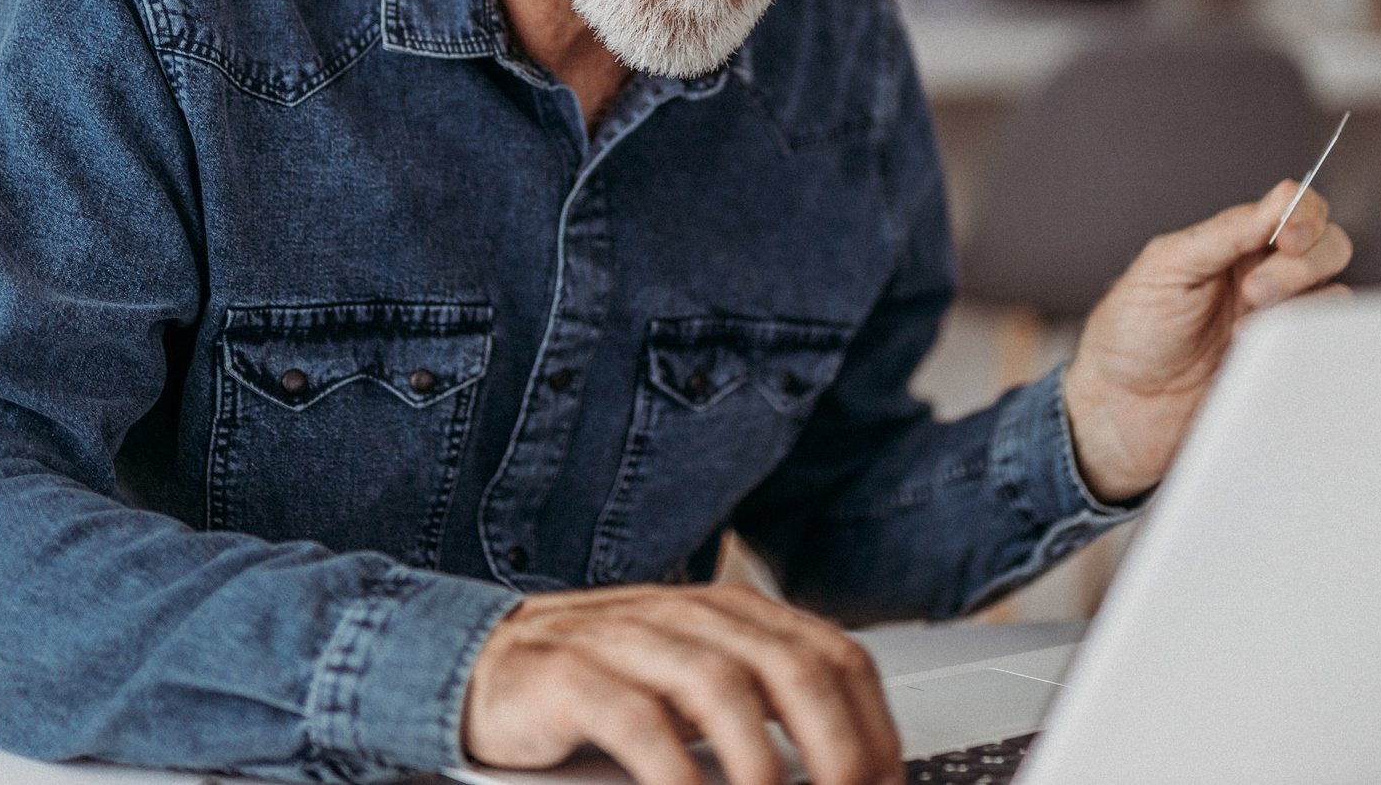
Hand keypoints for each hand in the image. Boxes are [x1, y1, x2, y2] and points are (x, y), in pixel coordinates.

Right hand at [462, 582, 902, 784]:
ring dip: (763, 764)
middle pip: (793, 668)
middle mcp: (690, 615)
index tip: (892, 780)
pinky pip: (638, 722)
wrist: (488, 664)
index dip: (874, 723)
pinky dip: (676, 773)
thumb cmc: (606, 684)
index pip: (834, 653)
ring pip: (722, 688)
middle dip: (839, 746)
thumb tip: (845, 767)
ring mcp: (629, 639)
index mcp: (734, 613)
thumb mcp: (697, 685)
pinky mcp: (571, 675)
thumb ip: (763, 708)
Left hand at [1061, 181, 1351, 501]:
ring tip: (1243, 330)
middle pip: (1329, 245)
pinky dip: (1304, 341)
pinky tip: (1257, 353)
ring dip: (1298, 304)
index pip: (1293, 208)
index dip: (1304, 215)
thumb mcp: (1166, 267)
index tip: (1287, 238)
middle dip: (1301, 264)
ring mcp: (1278, 321)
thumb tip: (1282, 199)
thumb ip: (1225, 233)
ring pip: (1334, 291)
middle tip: (1254, 292)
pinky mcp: (1286, 363)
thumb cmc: (1130, 334)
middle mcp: (1263, 275)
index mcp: (1232, 243)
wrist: (1120, 408)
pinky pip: (1325, 343)